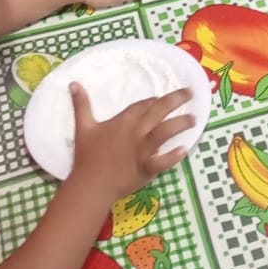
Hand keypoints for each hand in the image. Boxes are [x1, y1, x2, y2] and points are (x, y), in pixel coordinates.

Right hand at [69, 83, 194, 198]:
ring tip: (194, 119)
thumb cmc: (87, 156)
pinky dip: (174, 155)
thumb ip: (81, 104)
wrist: (91, 185)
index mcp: (124, 120)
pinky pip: (164, 160)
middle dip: (176, 100)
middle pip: (159, 111)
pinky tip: (185, 149)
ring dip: (181, 124)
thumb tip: (74, 83)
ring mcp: (144, 150)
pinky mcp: (147, 168)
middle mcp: (137, 132)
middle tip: (190, 93)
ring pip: (166, 132)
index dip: (154, 101)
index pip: (143, 105)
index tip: (160, 99)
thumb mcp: (83, 126)